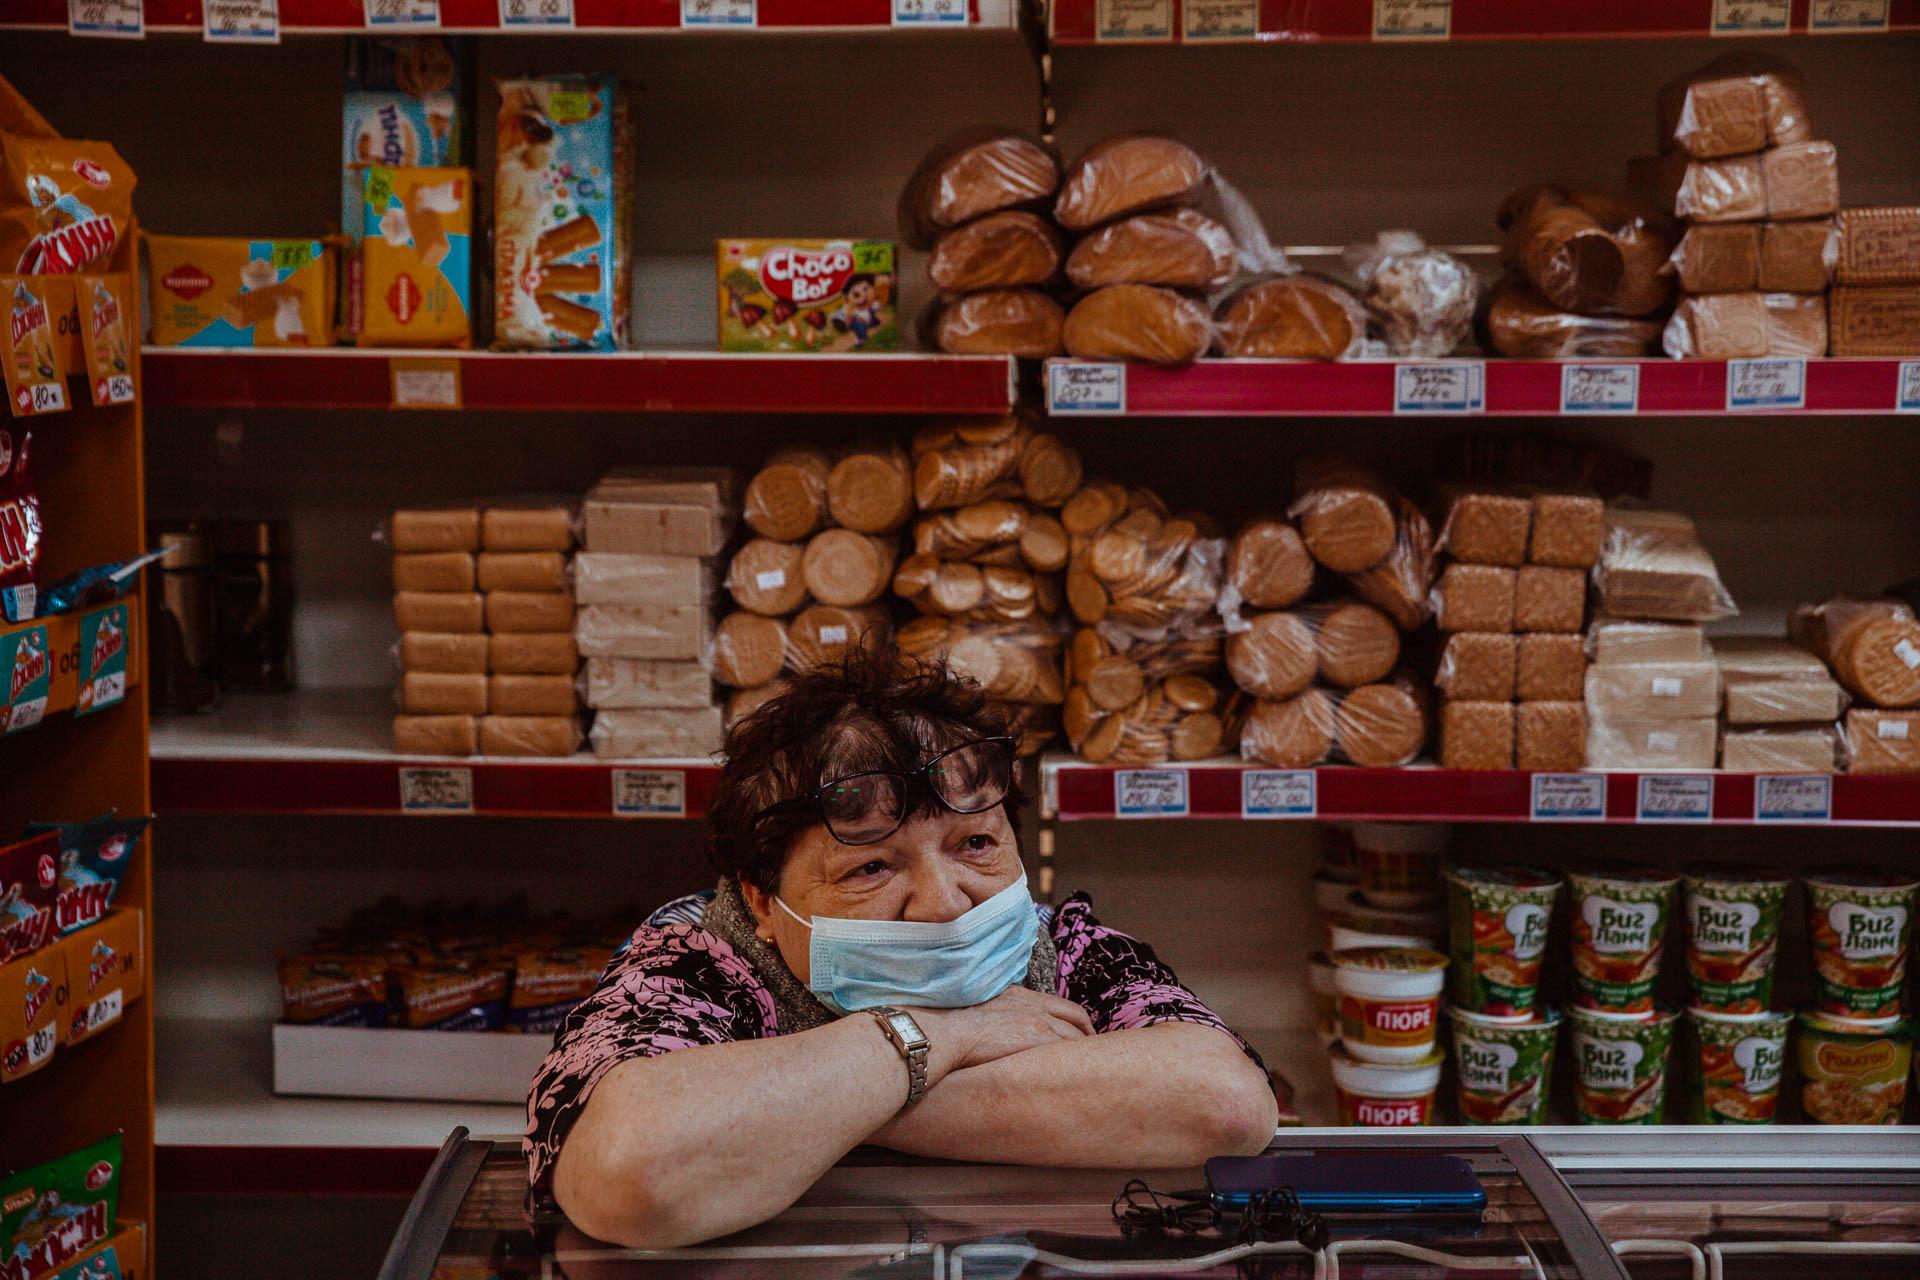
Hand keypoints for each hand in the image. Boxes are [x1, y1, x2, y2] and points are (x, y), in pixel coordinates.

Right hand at [908, 987, 1093, 1083]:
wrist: (946, 1032)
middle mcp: (1034, 1006)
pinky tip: (1080, 1078)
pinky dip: (1077, 1063)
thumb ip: (999, 1017)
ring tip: (1092, 1071)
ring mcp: (1037, 1023)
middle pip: (1077, 1018)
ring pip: (1075, 1038)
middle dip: (1090, 1035)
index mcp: (1020, 996)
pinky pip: (1067, 1052)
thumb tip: (1000, 1034)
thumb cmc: (952, 1027)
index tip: (1083, 1035)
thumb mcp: (980, 1012)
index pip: (1063, 1006)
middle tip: (1096, 1054)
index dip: (1078, 1022)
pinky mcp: (1035, 1040)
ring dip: (1086, 1054)